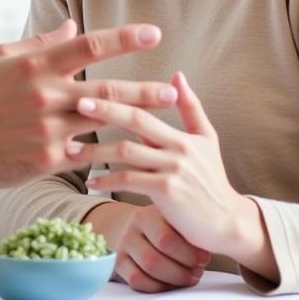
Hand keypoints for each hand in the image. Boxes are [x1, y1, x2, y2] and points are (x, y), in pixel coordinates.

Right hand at [0, 20, 175, 188]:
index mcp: (37, 65)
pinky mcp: (49, 158)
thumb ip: (41, 43)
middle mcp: (46, 95)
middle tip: (172, 90)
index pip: (89, 46)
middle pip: (107, 89)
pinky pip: (87, 152)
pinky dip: (105, 150)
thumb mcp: (3, 57)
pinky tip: (127, 153)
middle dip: (144, 89)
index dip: (124, 39)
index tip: (153, 34)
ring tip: (162, 122)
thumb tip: (73, 26)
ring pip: (103, 122)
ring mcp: (48, 128)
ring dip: (135, 120)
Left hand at [67, 72, 277, 278]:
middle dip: (104, 111)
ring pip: (127, 153)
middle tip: (77, 105)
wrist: (228, 224)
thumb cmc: (212, 180)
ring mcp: (173, 170)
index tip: (89, 90)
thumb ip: (191, 108)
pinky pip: (129, 181)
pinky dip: (107, 180)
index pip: (145, 109)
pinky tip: (90, 181)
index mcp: (183, 135)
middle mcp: (179, 149)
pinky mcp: (167, 192)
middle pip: (136, 122)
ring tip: (71, 149)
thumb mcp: (207, 140)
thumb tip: (177, 75)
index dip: (117, 99)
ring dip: (96, 151)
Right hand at [103, 204, 209, 293]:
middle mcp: (133, 225)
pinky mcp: (119, 260)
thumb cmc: (176, 227)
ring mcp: (124, 242)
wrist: (149, 226)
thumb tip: (216, 243)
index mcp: (150, 212)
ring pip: (147, 270)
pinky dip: (158, 287)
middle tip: (197, 272)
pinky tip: (170, 283)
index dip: (189, 256)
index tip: (204, 259)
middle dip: (182, 272)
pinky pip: (136, 280)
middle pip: (155, 259)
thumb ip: (194, 229)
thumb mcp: (183, 221)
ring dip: (173, 280)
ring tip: (188, 277)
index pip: (167, 240)